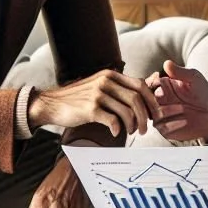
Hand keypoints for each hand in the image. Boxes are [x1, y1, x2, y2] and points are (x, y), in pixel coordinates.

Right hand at [28, 70, 171, 136]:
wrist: (52, 104)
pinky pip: (113, 120)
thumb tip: (143, 93)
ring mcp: (98, 94)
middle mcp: (106, 81)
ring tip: (131, 132)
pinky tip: (115, 133)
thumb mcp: (99, 86)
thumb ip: (118, 88)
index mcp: (111, 75)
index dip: (151, 101)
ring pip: (127, 111)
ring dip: (133, 125)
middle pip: (137, 99)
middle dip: (145, 116)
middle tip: (145, 129)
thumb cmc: (78, 98)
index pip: (140, 85)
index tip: (155, 114)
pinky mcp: (90, 108)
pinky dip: (118, 129)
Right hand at [147, 60, 207, 141]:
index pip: (147, 84)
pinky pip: (161, 127)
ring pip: (150, 114)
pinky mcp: (165, 128)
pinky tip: (185, 120)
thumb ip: (180, 72)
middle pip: (143, 100)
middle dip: (154, 99)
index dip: (152, 83)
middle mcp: (157, 100)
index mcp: (161, 86)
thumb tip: (167, 63)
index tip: (164, 83)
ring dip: (164, 112)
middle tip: (169, 98)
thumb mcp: (194, 79)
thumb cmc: (202, 93)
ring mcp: (159, 115)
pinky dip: (172, 124)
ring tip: (183, 108)